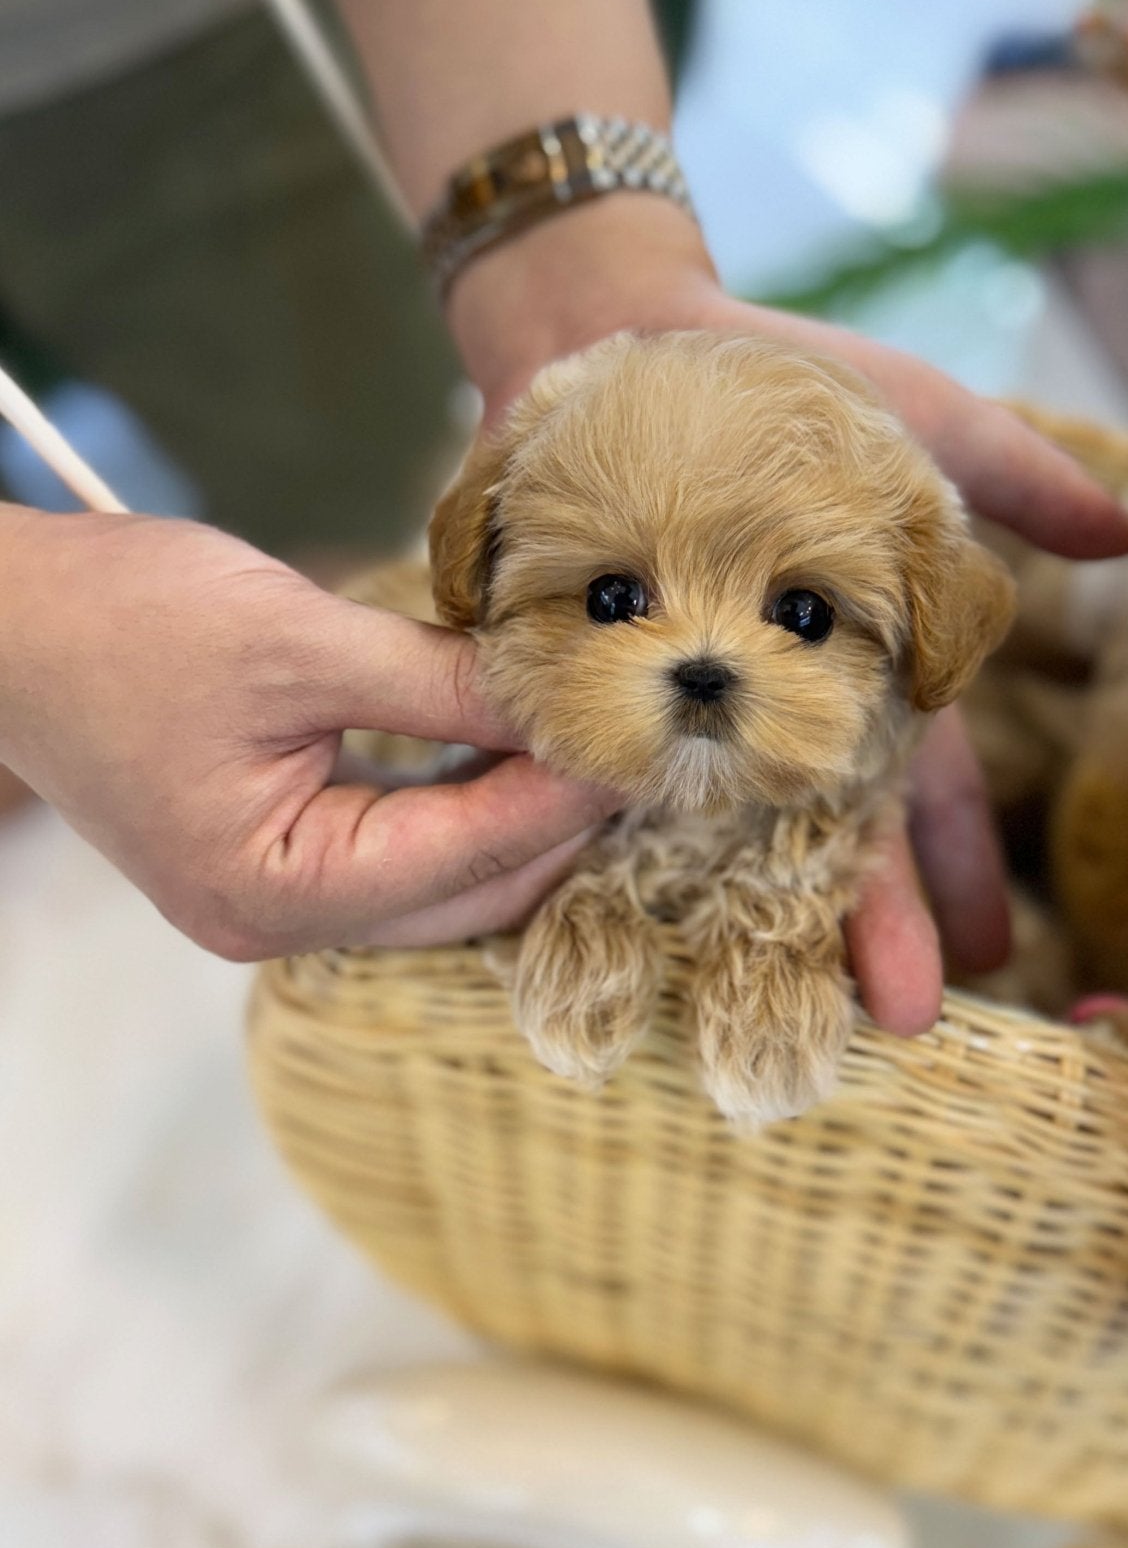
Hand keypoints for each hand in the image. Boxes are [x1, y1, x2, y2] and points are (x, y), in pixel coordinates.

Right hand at [0, 509, 618, 958]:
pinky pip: (395, 857)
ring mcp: (269, 904)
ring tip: (593, 744)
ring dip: (515, 821)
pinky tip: (509, 750)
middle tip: (639, 745)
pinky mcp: (268, 864)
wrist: (5, 622)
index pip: (470, 852)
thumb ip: (440, 681)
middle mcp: (276, 925)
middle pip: (467, 894)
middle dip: (556, 823)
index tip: (644, 736)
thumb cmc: (127, 623)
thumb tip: (558, 694)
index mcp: (278, 891)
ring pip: (439, 885)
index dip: (567, 792)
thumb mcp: (302, 640)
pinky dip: (457, 809)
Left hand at [447, 198, 1127, 1031]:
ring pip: (724, 826)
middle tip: (902, 1013)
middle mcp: (772, 703)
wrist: (629, 332)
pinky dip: (609, 846)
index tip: (985, 951)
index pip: (915, 786)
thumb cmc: (791, 382)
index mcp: (857, 668)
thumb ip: (1020, 478)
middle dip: (868, 919)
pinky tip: (620, 924)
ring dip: (754, 908)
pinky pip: (603, 773)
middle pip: (825, 830)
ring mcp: (682, 699)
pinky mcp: (591, 679)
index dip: (950, 866)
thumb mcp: (921, 420)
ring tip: (781, 993)